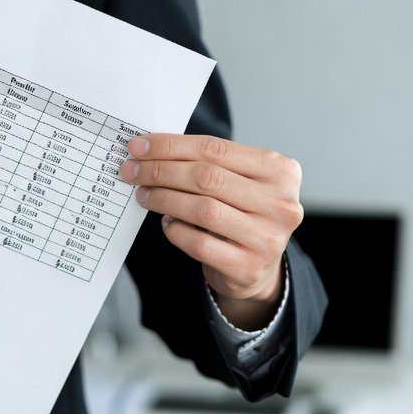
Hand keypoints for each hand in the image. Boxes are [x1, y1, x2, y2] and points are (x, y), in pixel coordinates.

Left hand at [120, 134, 303, 330]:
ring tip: (143, 195)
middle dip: (160, 171)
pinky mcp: (249, 267)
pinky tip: (167, 223)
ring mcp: (267, 237)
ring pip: (202, 209)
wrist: (258, 267)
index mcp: (279, 170)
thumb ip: (205, 163)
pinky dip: (175, 231)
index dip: (170, 146)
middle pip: (206, 177)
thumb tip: (149, 150)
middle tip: (131, 171)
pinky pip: (199, 243)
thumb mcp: (236, 181)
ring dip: (163, 199)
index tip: (138, 147)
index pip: (215, 149)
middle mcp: (280, 203)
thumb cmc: (240, 213)